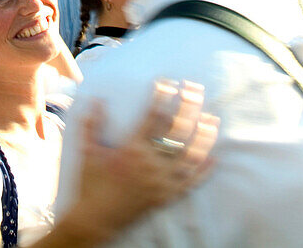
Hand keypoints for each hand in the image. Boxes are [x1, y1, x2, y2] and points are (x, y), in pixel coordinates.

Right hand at [57, 80, 217, 244]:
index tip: (169, 82)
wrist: (96, 220)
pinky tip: (214, 158)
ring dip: (202, 136)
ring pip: (189, 156)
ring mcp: (161, 181)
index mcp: (132, 148)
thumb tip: (97, 100)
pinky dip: (204, 172)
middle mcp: (150, 163)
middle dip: (188, 107)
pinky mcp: (166, 197)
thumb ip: (92, 124)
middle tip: (196, 89)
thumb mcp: (88, 151)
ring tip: (212, 118)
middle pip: (176, 131)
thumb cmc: (91, 184)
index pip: (153, 117)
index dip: (162, 97)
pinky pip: (190, 184)